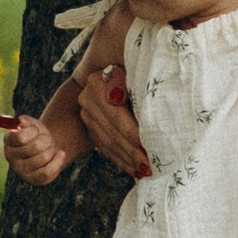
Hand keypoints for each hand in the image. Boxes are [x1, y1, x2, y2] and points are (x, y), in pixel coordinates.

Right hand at [0, 112, 74, 186]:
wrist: (46, 147)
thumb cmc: (36, 134)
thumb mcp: (31, 124)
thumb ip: (25, 121)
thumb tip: (21, 122)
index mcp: (8, 140)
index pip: (20, 137)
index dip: (32, 131)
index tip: (36, 129)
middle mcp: (10, 157)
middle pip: (35, 147)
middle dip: (46, 139)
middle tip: (46, 139)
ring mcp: (20, 170)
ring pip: (44, 158)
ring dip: (51, 149)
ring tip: (50, 147)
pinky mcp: (33, 179)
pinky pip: (48, 171)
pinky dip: (58, 160)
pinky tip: (61, 154)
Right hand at [78, 64, 150, 178]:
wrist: (123, 65)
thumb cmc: (140, 69)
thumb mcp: (138, 72)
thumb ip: (129, 85)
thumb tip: (118, 98)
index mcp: (98, 83)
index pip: (117, 116)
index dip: (134, 134)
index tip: (151, 149)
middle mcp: (86, 98)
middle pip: (111, 131)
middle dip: (132, 152)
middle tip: (151, 167)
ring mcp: (86, 113)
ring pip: (107, 142)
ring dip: (128, 159)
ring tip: (147, 172)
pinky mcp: (91, 126)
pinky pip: (105, 147)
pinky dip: (121, 160)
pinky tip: (135, 171)